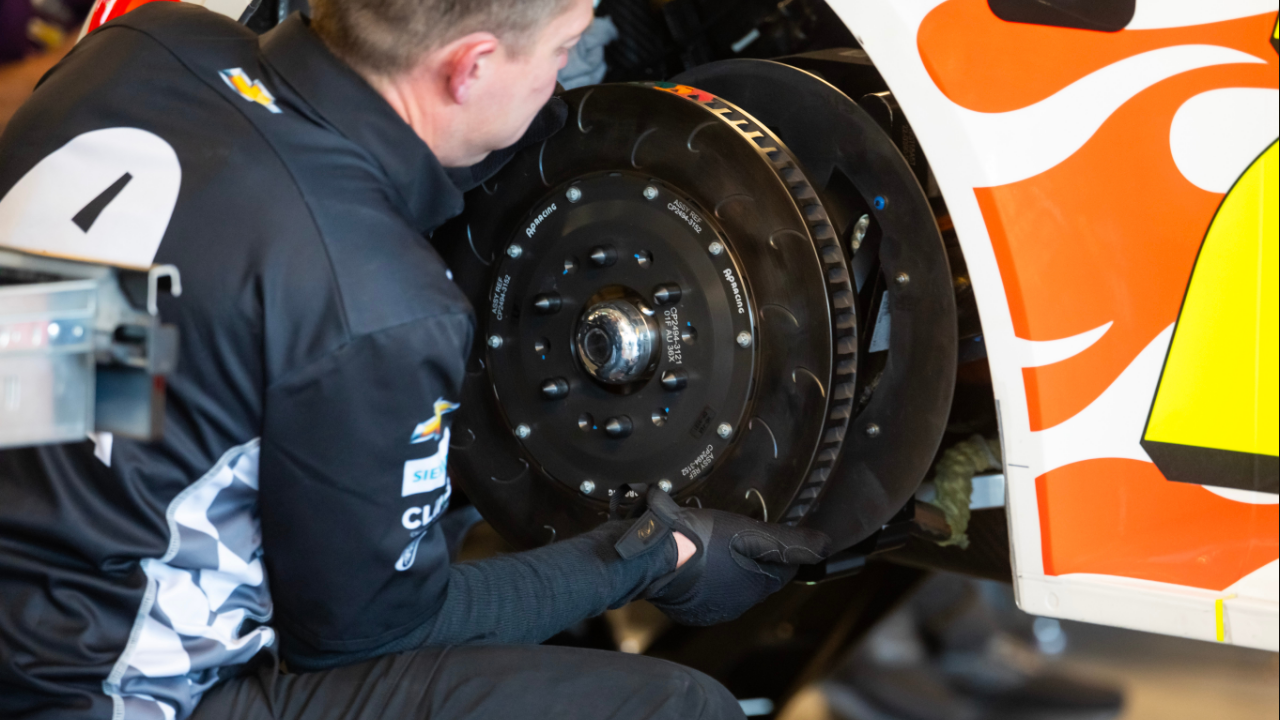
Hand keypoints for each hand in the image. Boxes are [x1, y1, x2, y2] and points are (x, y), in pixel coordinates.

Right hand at [620, 487, 829, 625]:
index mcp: (754, 590)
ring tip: (708, 539)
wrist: (648, 553)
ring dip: (723, 563)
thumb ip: (791, 543)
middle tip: (731, 530)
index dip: (774, 546)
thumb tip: (826, 546)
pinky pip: (701, 588)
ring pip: (727, 582)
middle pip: (754, 576)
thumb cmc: (700, 541)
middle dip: (748, 555)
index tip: (760, 529)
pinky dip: (700, 572)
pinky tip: (690, 553)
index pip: (781, 570)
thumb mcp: (751, 532)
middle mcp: (734, 606)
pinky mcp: (683, 607)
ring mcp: (706, 609)